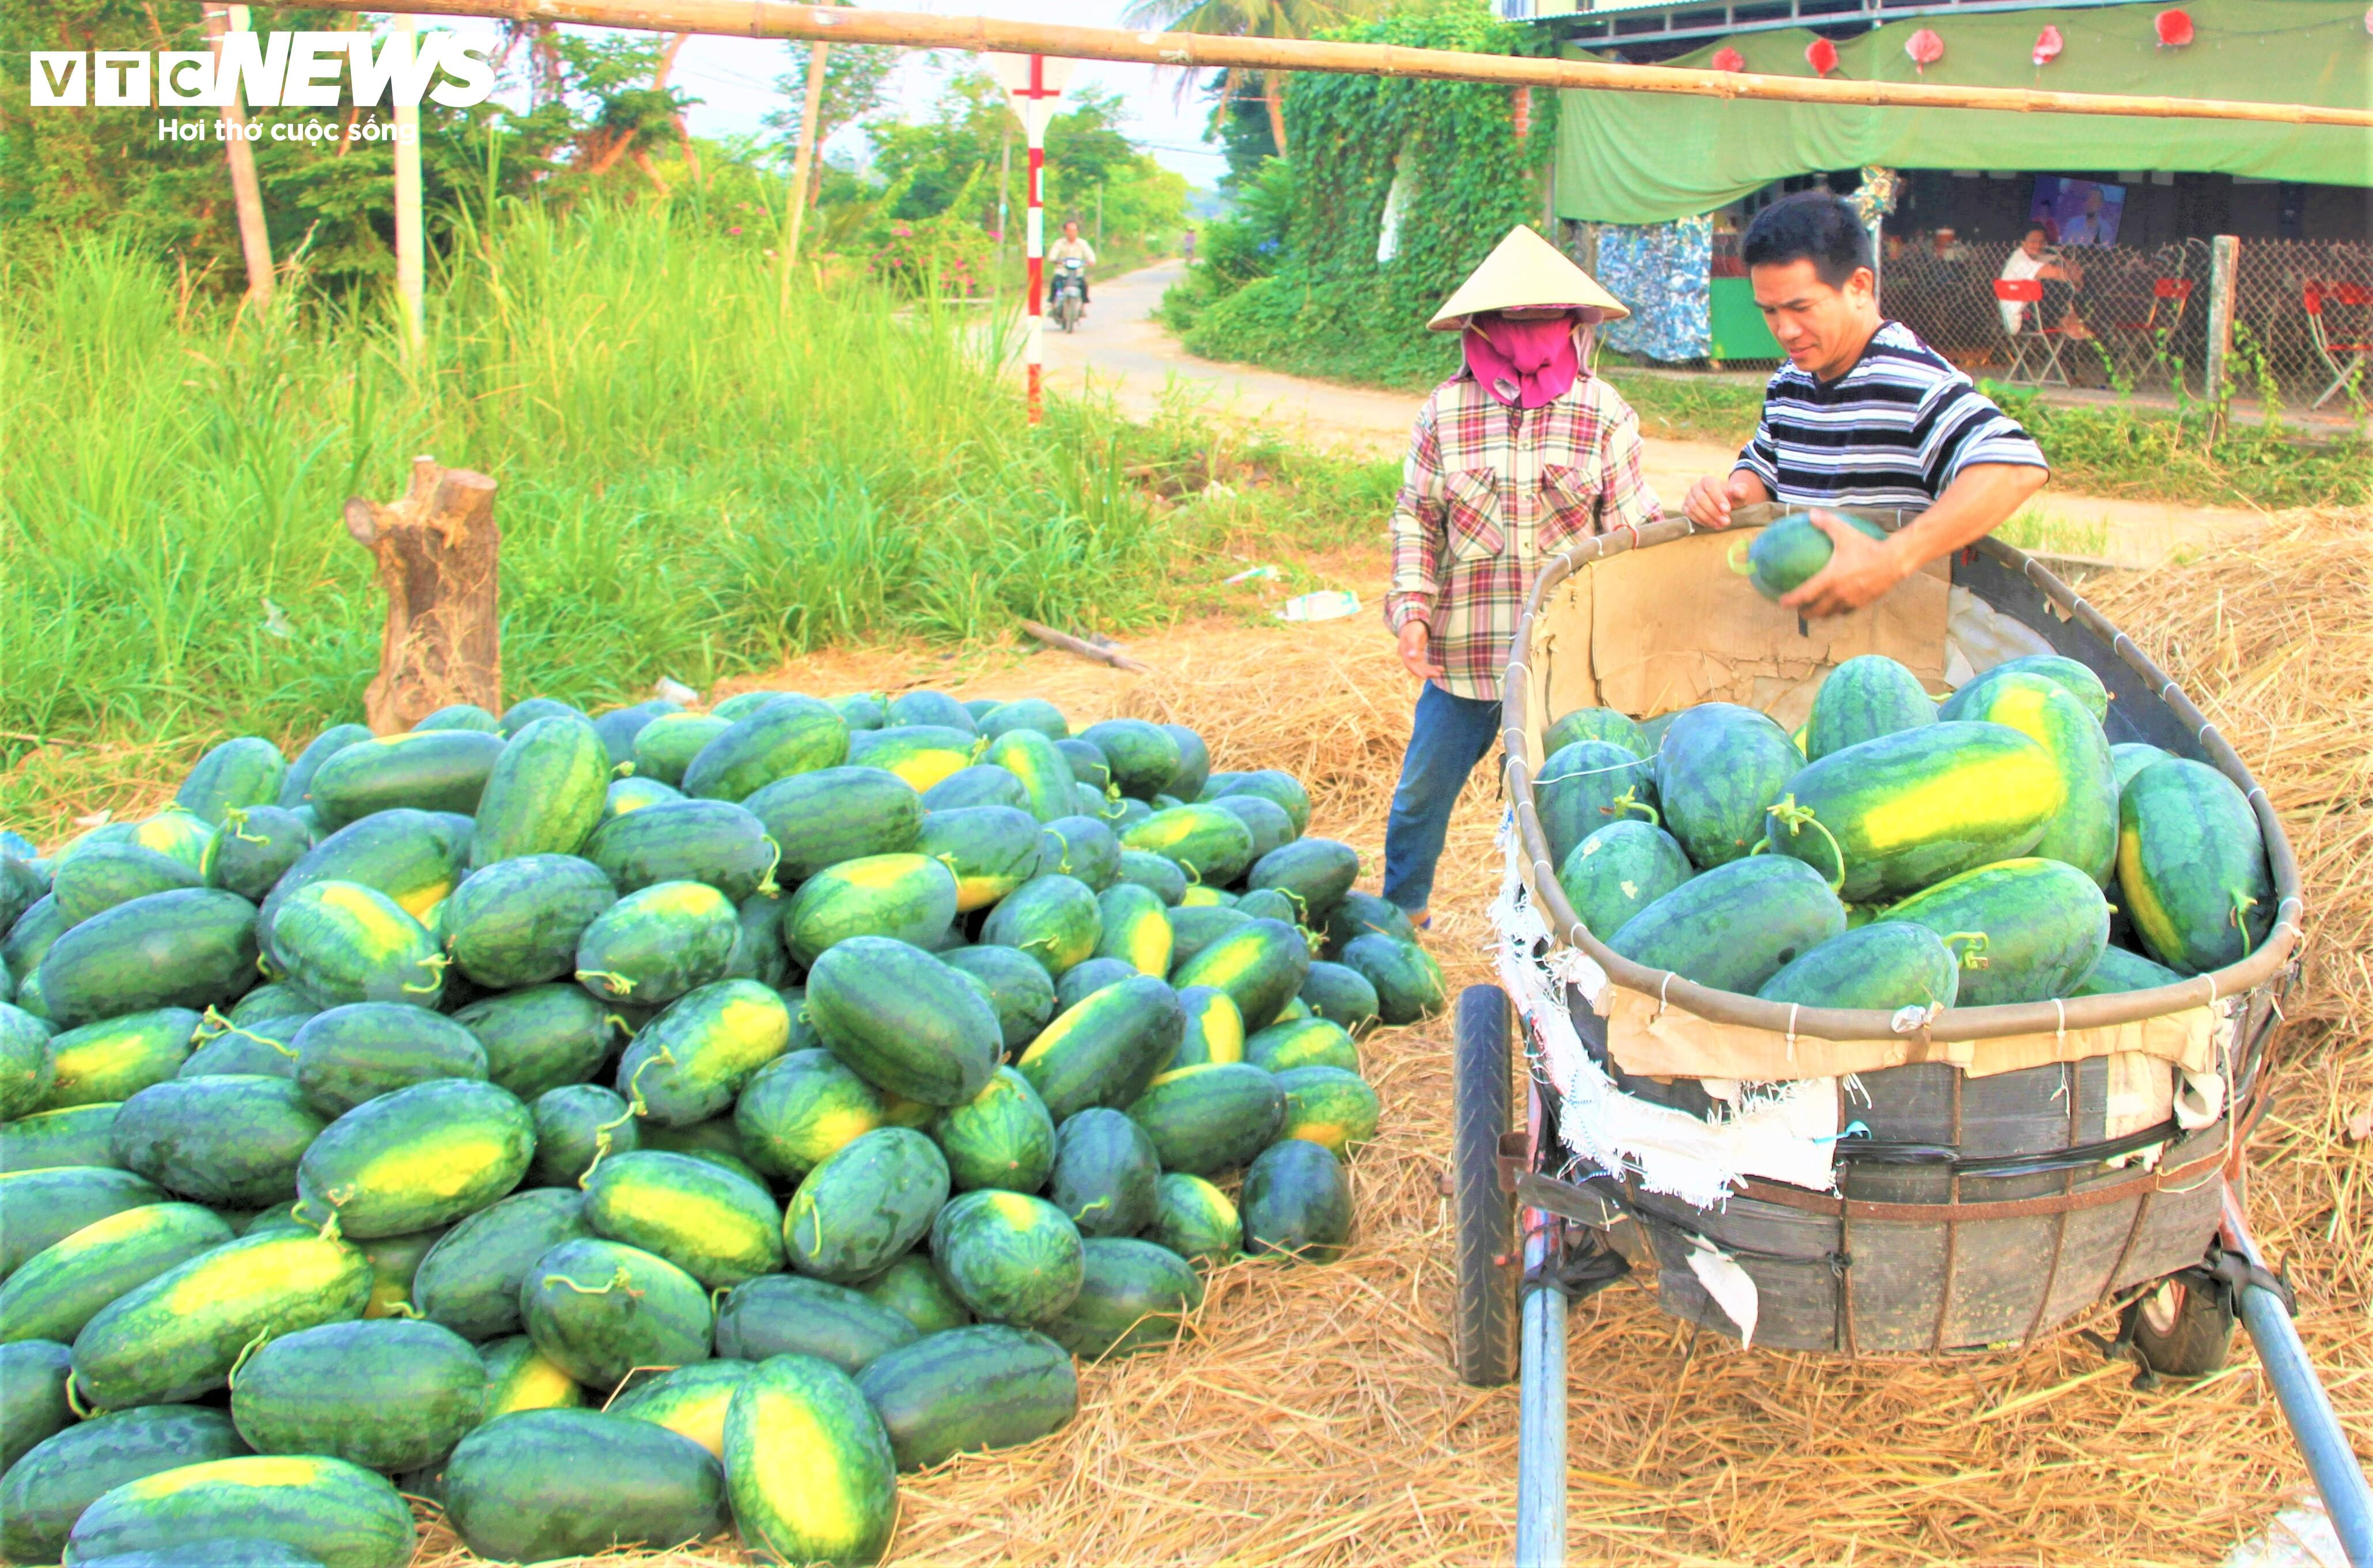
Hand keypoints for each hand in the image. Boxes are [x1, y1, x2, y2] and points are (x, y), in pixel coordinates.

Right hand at [1398, 621, 1444, 681]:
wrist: (1415, 622)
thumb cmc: (1413, 627)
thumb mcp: (1413, 634)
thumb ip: (1412, 645)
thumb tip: (1412, 657)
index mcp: (1404, 651)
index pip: (1409, 664)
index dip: (1416, 671)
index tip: (1424, 677)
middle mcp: (1408, 655)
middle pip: (1416, 667)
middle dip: (1426, 672)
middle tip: (1437, 674)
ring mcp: (1413, 656)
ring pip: (1421, 667)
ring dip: (1430, 670)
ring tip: (1441, 671)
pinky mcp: (1419, 655)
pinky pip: (1424, 664)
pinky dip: (1431, 667)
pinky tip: (1440, 668)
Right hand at [1684, 470, 1758, 530]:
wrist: (1724, 505)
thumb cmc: (1731, 498)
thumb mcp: (1740, 494)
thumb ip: (1741, 491)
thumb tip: (1738, 491)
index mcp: (1708, 481)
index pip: (1710, 487)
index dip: (1718, 499)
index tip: (1727, 510)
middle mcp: (1696, 487)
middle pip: (1701, 499)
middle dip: (1714, 512)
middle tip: (1726, 521)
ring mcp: (1689, 498)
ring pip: (1694, 508)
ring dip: (1708, 518)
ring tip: (1720, 525)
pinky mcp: (1685, 508)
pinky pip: (1689, 515)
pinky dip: (1701, 521)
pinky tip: (1712, 525)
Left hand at [1780, 511, 1908, 618]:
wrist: (1894, 560)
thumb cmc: (1868, 546)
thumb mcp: (1845, 533)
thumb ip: (1827, 524)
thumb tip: (1811, 513)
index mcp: (1830, 579)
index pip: (1805, 594)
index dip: (1792, 601)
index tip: (1782, 604)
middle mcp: (1838, 594)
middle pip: (1817, 610)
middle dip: (1806, 613)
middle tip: (1799, 612)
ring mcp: (1851, 601)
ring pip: (1832, 614)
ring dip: (1822, 615)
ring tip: (1817, 612)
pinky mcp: (1863, 603)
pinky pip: (1847, 612)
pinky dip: (1839, 612)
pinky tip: (1838, 607)